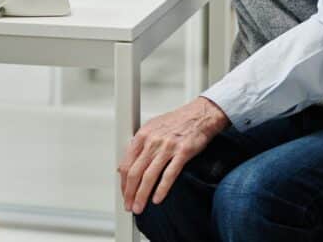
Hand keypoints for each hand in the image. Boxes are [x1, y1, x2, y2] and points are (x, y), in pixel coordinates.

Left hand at [118, 97, 229, 214]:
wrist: (198, 115)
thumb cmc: (176, 122)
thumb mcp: (152, 128)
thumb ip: (139, 145)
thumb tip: (125, 164)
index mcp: (142, 135)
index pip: (126, 163)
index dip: (123, 182)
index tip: (124, 193)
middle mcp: (152, 141)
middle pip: (135, 172)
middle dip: (130, 193)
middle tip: (129, 206)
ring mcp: (167, 147)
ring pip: (149, 176)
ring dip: (142, 195)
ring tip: (139, 207)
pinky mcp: (182, 153)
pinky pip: (169, 174)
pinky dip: (161, 189)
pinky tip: (157, 199)